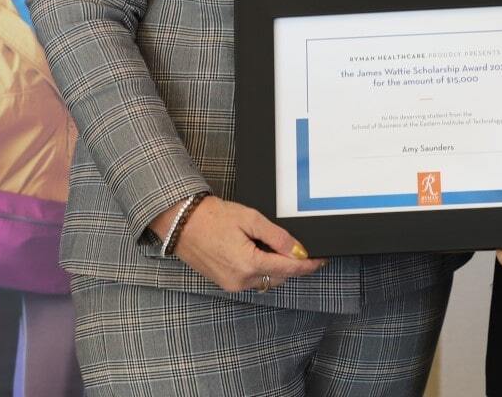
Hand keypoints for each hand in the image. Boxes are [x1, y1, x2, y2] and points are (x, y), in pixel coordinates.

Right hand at [160, 196, 324, 292]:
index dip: (307, 265)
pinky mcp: (225, 283)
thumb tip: (298, 250)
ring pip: (265, 280)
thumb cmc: (212, 217)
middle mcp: (240, 280)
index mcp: (248, 264)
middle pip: (278, 277)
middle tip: (295, 246)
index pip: (288, 269)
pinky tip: (256, 251)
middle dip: (290, 264)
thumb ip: (277, 237)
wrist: (181, 222)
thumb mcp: (250, 219)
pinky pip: (251, 279)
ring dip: (274, 267)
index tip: (321, 260)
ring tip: (271, 245)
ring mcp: (231, 284)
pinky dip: (260, 268)